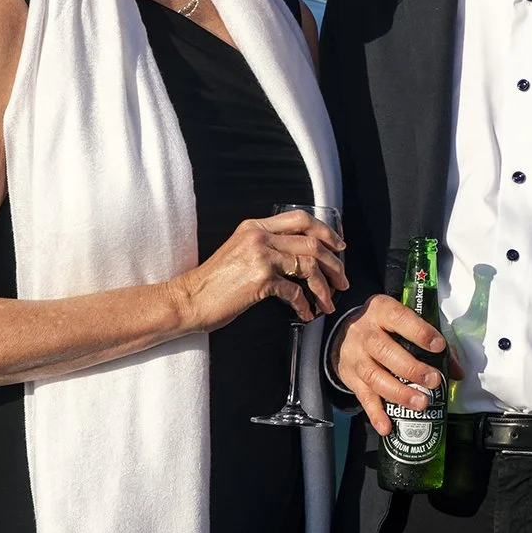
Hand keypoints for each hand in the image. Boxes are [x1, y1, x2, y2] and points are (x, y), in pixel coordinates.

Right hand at [174, 212, 345, 329]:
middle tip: (342, 280)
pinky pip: (295, 290)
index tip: (339, 247)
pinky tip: (306, 314)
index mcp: (255, 226)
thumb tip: (298, 257)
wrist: (188, 299)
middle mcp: (259, 236)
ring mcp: (260, 256)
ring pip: (309, 265)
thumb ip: (265, 246)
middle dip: (334, 264)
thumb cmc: (213, 282)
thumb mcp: (240, 252)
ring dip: (325, 286)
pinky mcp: (259, 279)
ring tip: (329, 302)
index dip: (326, 231)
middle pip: (312, 242)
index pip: (300, 219)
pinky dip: (305, 305)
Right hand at [330, 294, 452, 436]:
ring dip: (399, 393)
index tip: (438, 346)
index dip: (419, 332)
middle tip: (433, 381)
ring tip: (421, 404)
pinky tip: (387, 427)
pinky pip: (363, 397)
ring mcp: (355, 357)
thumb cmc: (384, 327)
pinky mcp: (350, 378)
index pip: (399, 319)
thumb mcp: (404, 323)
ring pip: (374, 376)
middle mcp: (365, 333)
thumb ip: (432, 343)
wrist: (344, 334)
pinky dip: (375, 414)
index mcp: (382, 311)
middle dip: (412, 368)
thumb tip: (456, 371)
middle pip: (385, 351)